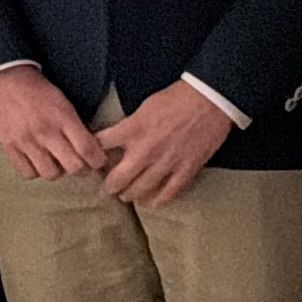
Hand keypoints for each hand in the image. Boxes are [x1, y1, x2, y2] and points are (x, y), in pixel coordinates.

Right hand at [0, 68, 106, 180]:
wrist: (4, 79)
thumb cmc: (36, 89)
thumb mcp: (63, 101)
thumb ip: (76, 125)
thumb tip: (90, 148)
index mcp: (62, 117)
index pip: (88, 149)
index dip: (98, 161)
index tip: (98, 161)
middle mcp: (45, 131)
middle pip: (73, 167)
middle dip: (81, 169)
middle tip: (80, 164)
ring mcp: (26, 141)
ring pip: (51, 174)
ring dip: (57, 171)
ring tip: (55, 162)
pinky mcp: (9, 147)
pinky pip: (28, 173)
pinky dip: (35, 171)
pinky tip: (36, 161)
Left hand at [95, 79, 238, 208]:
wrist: (209, 100)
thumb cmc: (176, 98)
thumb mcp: (144, 107)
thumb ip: (130, 125)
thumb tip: (118, 138)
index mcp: (132, 130)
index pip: (101, 146)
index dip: (93, 155)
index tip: (92, 161)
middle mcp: (145, 150)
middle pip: (117, 179)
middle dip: (110, 186)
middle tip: (108, 188)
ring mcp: (166, 163)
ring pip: (140, 190)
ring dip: (130, 195)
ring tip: (127, 195)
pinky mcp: (185, 170)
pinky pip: (168, 193)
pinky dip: (157, 201)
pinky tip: (151, 203)